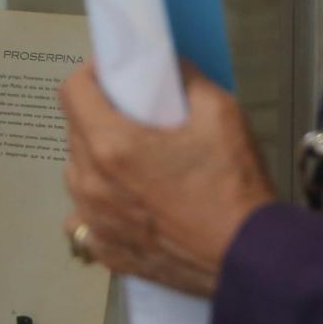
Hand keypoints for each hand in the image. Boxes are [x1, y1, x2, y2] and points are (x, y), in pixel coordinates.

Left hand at [58, 60, 273, 297]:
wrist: (250, 260)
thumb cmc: (234, 185)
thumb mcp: (220, 113)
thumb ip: (185, 78)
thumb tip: (166, 63)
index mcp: (111, 144)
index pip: (72, 92)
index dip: (90, 76)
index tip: (112, 79)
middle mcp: (91, 183)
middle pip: (74, 131)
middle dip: (97, 116)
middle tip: (132, 120)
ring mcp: (95, 221)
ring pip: (77, 174)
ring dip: (95, 161)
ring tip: (132, 163)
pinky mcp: (106, 251)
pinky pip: (84, 218)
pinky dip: (99, 206)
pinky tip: (126, 204)